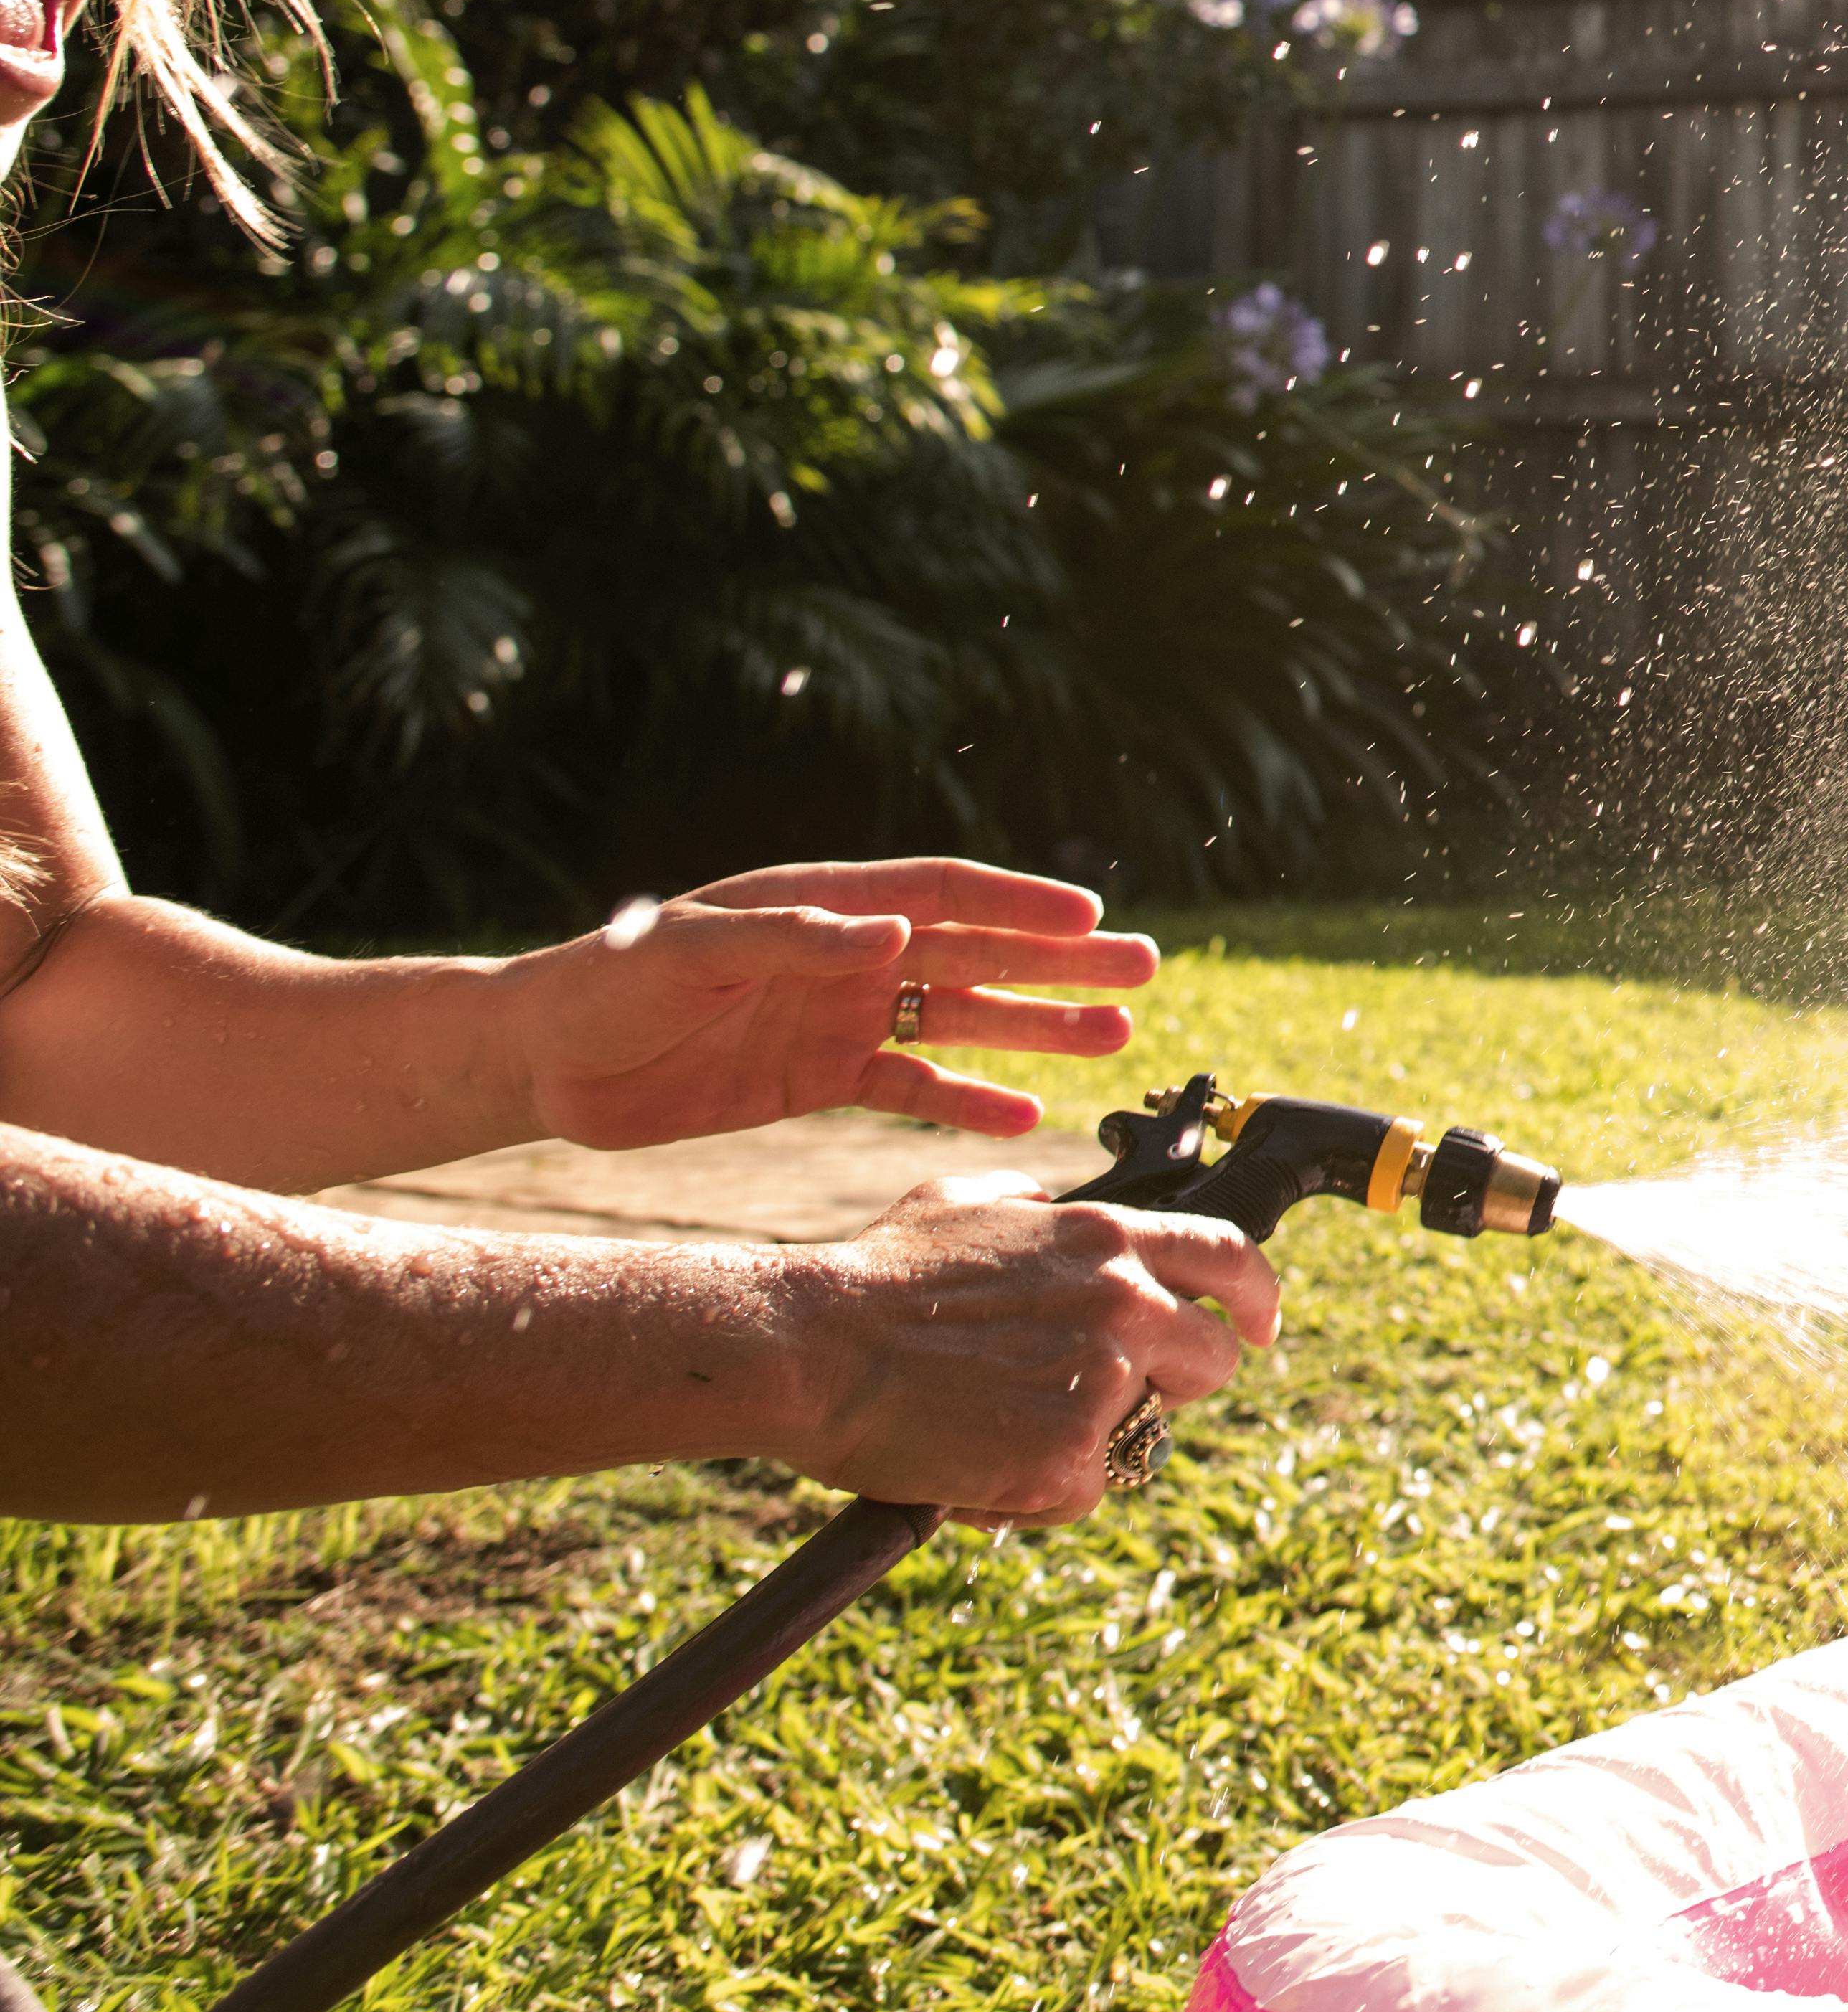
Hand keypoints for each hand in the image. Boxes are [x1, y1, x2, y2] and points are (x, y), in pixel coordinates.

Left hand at [512, 861, 1158, 1151]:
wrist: (542, 1062)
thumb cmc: (604, 985)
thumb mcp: (686, 952)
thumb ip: (791, 940)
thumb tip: (891, 933)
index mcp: (822, 906)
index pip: (941, 894)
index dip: (1017, 903)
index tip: (1090, 918)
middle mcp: (846, 956)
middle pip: (975, 954)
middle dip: (1060, 963)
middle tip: (1142, 969)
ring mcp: (839, 1018)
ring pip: (961, 1021)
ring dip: (1035, 1029)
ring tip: (1112, 1038)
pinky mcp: (819, 1079)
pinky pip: (911, 1090)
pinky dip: (967, 1103)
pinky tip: (1024, 1117)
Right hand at [773, 1174, 1281, 1527]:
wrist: (813, 1349)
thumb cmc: (873, 1278)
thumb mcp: (965, 1202)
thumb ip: (1034, 1205)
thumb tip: (1057, 1208)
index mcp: (1107, 1239)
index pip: (1232, 1257)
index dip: (1257, 1296)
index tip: (1258, 1326)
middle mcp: (1124, 1304)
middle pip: (1212, 1358)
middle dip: (1173, 1383)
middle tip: (1110, 1398)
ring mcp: (1103, 1382)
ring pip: (1142, 1433)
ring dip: (1090, 1439)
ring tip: (1003, 1425)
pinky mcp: (1067, 1457)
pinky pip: (1083, 1491)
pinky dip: (1037, 1492)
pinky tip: (977, 1464)